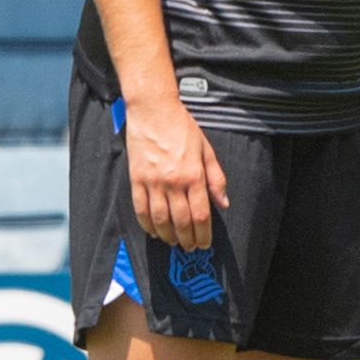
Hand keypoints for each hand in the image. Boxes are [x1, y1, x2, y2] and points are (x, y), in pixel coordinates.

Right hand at [124, 90, 230, 252]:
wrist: (154, 111)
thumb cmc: (183, 128)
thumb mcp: (207, 150)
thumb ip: (216, 179)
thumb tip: (223, 204)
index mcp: (194, 175)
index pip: (201, 214)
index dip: (203, 233)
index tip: (204, 244)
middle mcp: (173, 182)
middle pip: (181, 221)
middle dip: (187, 239)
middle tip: (190, 248)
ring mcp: (153, 182)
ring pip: (160, 219)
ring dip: (168, 235)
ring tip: (174, 243)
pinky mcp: (136, 179)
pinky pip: (141, 208)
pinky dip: (147, 224)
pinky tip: (154, 231)